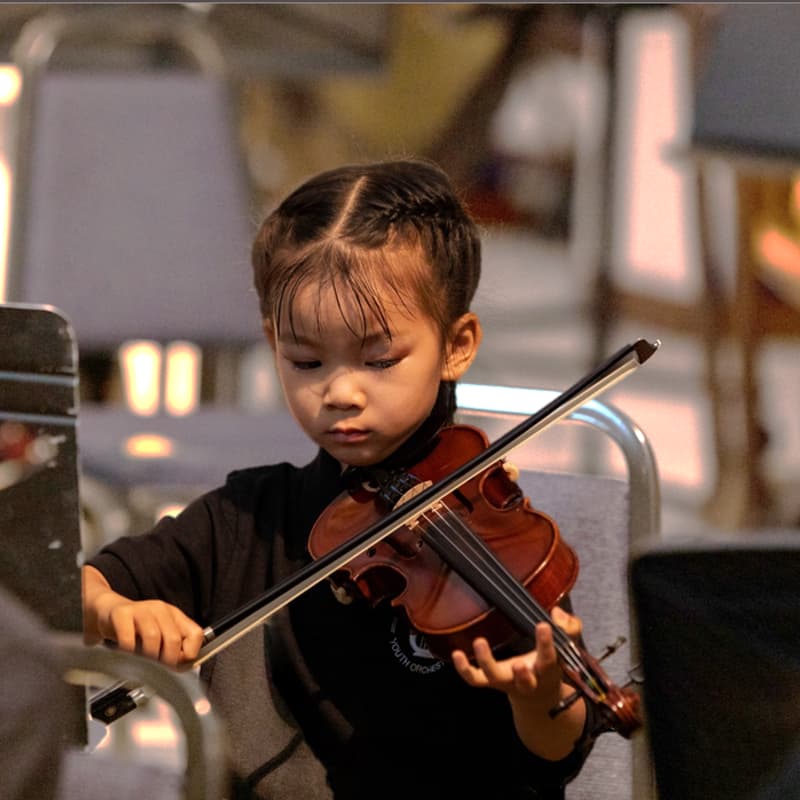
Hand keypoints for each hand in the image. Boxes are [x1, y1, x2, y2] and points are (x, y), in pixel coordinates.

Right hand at [93, 593, 205, 667]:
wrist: (106, 612)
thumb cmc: (134, 629)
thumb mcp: (159, 635)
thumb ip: (172, 649)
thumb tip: (181, 669)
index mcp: (175, 615)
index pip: (196, 634)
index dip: (189, 655)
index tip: (178, 666)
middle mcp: (161, 610)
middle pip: (173, 639)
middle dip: (167, 661)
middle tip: (158, 672)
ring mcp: (141, 610)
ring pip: (153, 637)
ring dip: (148, 658)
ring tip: (142, 664)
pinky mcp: (121, 614)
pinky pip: (128, 638)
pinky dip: (129, 652)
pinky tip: (126, 656)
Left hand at [451, 607, 580, 706]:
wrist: (539, 698)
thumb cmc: (549, 664)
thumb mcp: (565, 646)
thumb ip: (568, 627)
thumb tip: (557, 613)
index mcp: (547, 670)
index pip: (549, 658)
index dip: (547, 643)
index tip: (544, 624)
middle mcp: (527, 680)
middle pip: (525, 680)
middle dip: (523, 674)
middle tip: (520, 663)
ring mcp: (506, 681)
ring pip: (494, 677)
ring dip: (486, 662)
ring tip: (479, 642)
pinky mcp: (490, 681)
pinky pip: (474, 679)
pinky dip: (464, 669)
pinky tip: (456, 653)